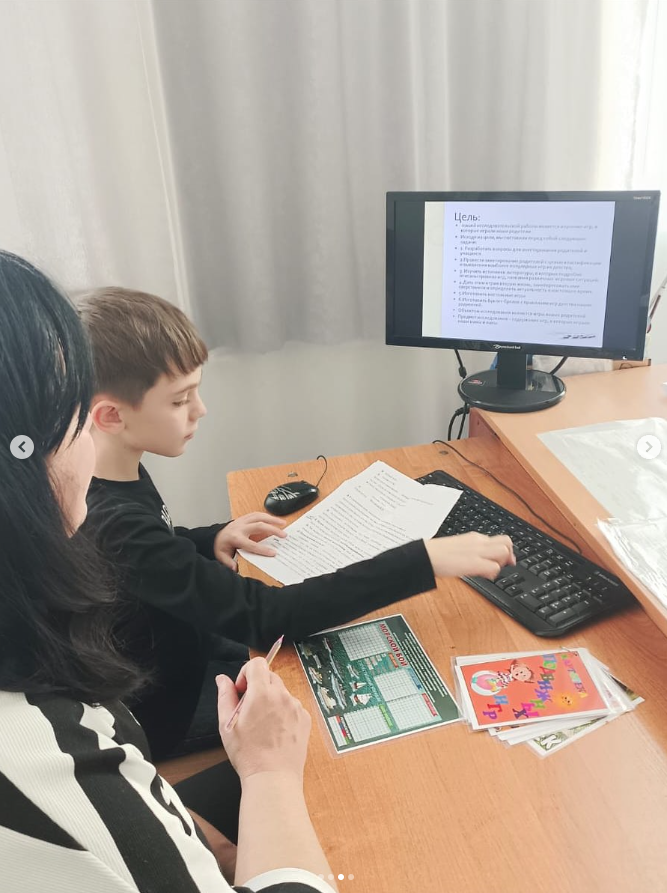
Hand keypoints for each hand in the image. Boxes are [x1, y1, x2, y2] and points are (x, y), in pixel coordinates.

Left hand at [213, 513, 286, 570]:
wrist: (216, 536)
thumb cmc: (221, 546)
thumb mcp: (222, 557)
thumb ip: (228, 563)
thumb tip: (235, 569)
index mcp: (235, 538)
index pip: (251, 545)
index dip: (263, 549)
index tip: (274, 553)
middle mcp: (239, 527)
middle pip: (259, 526)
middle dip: (273, 530)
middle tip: (284, 535)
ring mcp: (242, 521)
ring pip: (259, 516)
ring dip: (272, 519)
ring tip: (283, 523)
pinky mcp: (244, 518)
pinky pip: (256, 514)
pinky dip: (266, 516)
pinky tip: (274, 519)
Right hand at [216, 657, 310, 781]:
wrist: (273, 777)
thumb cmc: (248, 754)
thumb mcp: (226, 725)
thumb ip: (225, 696)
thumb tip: (222, 680)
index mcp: (262, 693)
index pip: (257, 663)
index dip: (246, 673)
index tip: (242, 690)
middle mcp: (282, 696)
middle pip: (270, 676)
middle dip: (258, 687)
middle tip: (249, 710)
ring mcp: (296, 707)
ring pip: (281, 692)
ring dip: (271, 700)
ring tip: (263, 725)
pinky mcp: (305, 719)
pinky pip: (292, 706)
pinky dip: (283, 712)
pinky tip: (275, 731)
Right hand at [424, 532, 514, 579]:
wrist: (426, 556)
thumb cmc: (438, 554)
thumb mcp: (459, 548)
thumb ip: (473, 552)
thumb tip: (482, 561)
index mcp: (475, 538)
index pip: (500, 539)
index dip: (505, 551)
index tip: (503, 560)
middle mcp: (479, 541)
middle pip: (507, 542)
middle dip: (508, 554)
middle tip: (501, 565)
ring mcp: (477, 551)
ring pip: (504, 552)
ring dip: (501, 562)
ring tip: (490, 570)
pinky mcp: (473, 562)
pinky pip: (494, 567)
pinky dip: (492, 573)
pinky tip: (482, 575)